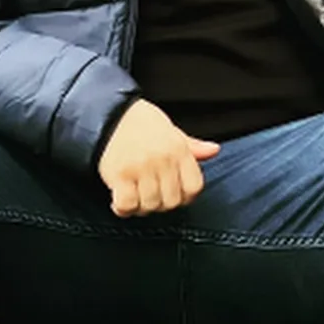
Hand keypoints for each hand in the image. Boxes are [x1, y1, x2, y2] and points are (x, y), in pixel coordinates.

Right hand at [98, 99, 220, 217]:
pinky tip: (119, 200)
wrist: (109, 115)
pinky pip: (128, 204)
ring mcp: (141, 167)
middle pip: (172, 201)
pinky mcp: (120, 175)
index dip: (185, 196)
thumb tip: (214, 150)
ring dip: (141, 206)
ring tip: (134, 195)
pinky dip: (123, 208)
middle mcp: (163, 159)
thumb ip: (192, 146)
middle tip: (149, 194)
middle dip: (161, 204)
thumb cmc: (141, 125)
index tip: (172, 192)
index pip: (194, 187)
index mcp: (178, 149)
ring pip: (150, 205)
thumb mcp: (171, 131)